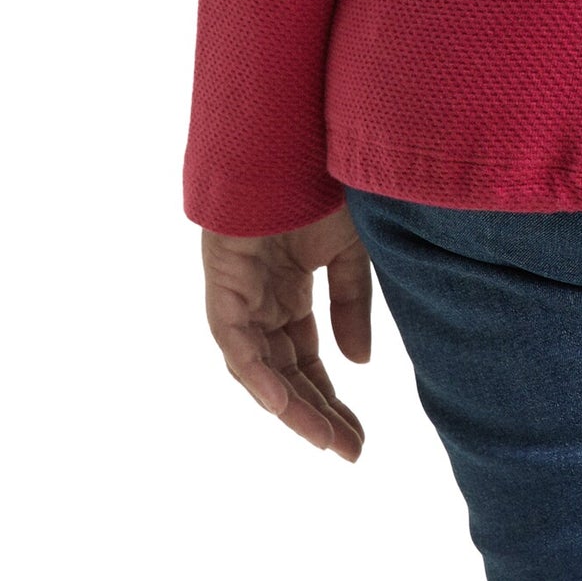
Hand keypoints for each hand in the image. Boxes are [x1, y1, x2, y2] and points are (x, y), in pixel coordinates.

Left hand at [201, 203, 370, 459]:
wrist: (302, 130)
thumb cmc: (326, 179)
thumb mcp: (353, 248)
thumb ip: (352, 304)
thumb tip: (355, 363)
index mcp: (289, 291)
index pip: (306, 362)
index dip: (330, 401)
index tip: (358, 438)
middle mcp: (261, 298)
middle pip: (283, 373)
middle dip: (315, 414)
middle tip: (348, 450)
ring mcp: (240, 290)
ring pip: (258, 367)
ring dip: (291, 406)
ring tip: (325, 438)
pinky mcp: (223, 278)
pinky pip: (234, 339)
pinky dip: (256, 372)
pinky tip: (281, 400)